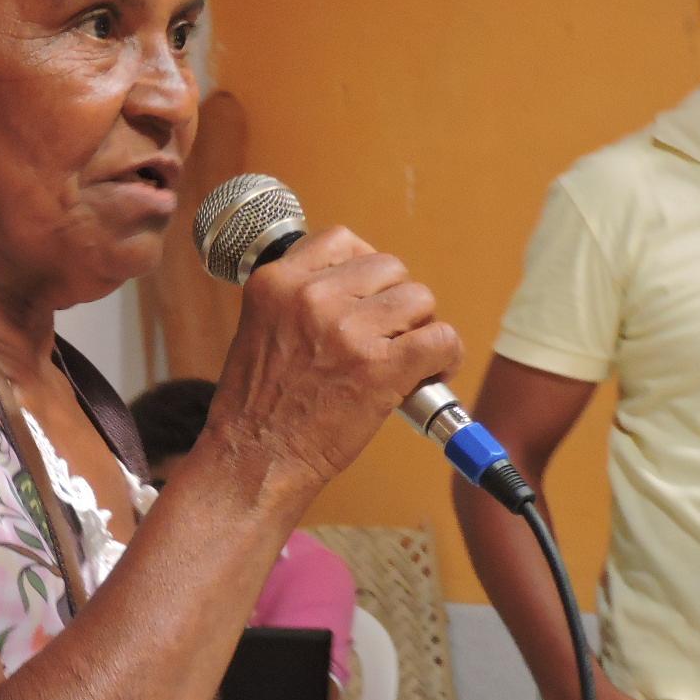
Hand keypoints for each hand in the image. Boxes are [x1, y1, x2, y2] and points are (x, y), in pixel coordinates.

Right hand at [208, 227, 462, 486]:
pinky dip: (446, 357)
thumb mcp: (258, 328)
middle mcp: (311, 297)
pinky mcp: (380, 366)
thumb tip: (353, 288)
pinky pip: (442, 339)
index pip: (342, 241)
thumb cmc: (256, 406)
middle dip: (394, 301)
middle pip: (389, 267)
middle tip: (386, 336)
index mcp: (276, 283)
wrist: (254, 458)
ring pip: (420, 299)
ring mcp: (347, 330)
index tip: (365, 295)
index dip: (363, 269)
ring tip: (406, 359)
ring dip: (420, 328)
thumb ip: (297, 300)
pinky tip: (428, 374)